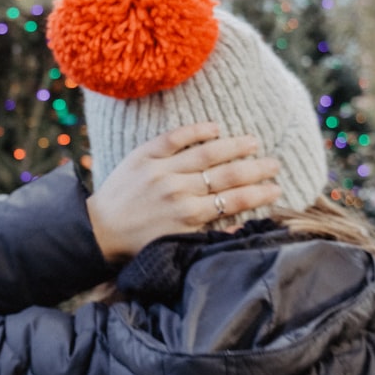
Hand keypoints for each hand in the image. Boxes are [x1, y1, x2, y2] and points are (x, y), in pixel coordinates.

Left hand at [86, 122, 280, 263]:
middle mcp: (179, 190)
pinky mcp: (144, 155)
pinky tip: (215, 127)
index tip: (276, 189)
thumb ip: (208, 236)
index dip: (259, 194)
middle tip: (274, 164)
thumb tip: (241, 227)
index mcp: (189, 216)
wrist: (98, 230)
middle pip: (227, 175)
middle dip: (256, 169)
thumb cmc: (138, 243)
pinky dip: (196, 131)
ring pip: (206, 153)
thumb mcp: (176, 246)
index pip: (235, 200)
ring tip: (253, 142)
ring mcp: (162, 170)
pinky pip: (174, 138)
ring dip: (234, 146)